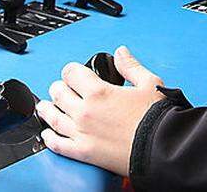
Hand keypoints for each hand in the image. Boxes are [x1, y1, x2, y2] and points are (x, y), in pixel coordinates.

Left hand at [37, 46, 166, 175]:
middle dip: (59, 87)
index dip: (71, 70)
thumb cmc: (158, 118)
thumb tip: (121, 53)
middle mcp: (85, 112)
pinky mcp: (83, 152)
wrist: (162, 147)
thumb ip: (131, 66)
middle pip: (58, 93)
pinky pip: (58, 144)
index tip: (73, 72)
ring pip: (53, 117)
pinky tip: (47, 134)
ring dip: (47, 109)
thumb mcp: (149, 83)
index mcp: (99, 92)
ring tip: (45, 106)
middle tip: (61, 87)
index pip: (71, 73)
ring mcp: (82, 133)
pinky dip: (49, 138)